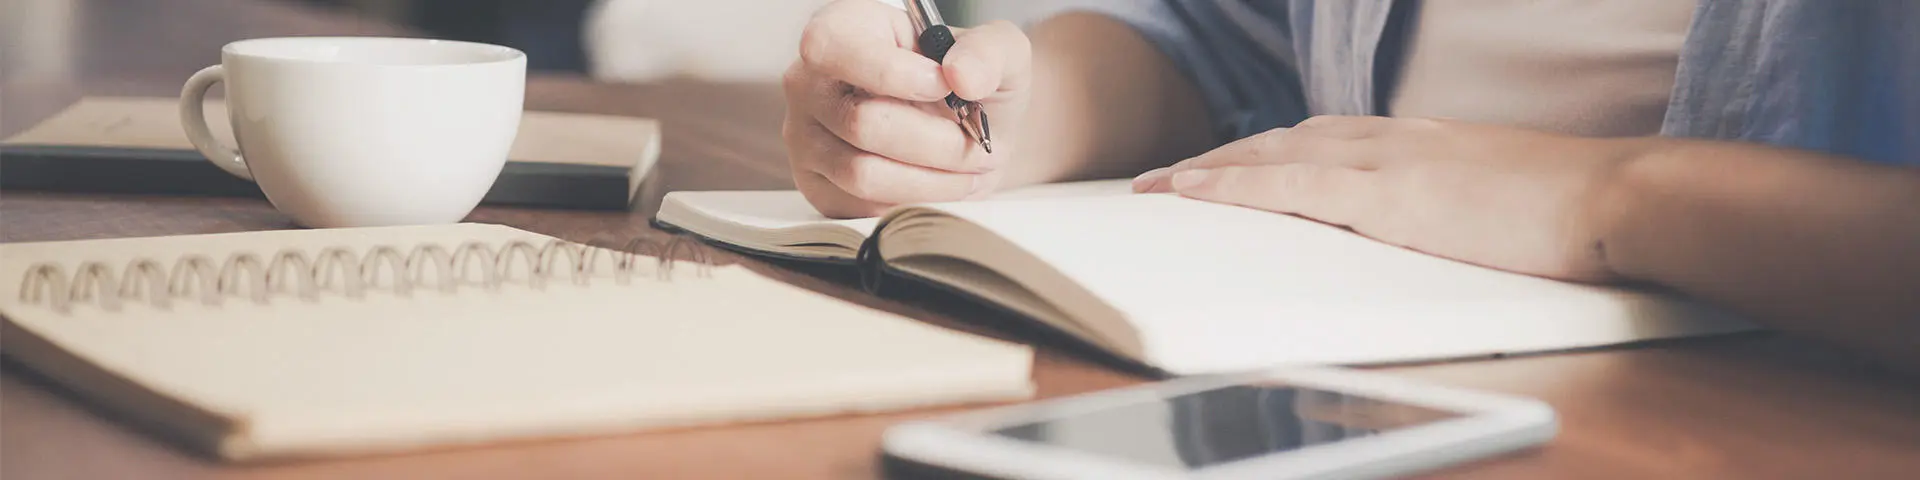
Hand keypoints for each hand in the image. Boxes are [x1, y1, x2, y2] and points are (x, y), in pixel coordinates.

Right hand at [783, 0, 1031, 217]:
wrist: (967, 130)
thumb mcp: (996, 51)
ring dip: (931, 179)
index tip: (945, 87)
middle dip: (936, 142)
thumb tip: (960, 76)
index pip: (833, 50)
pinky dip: (914, 203)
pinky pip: (862, 208)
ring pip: (863, 174)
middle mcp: (808, 81)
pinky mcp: (817, 187)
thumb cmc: (970, 83)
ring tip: (967, 168)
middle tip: (977, 145)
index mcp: (841, 30)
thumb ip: (988, 51)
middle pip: (862, 123)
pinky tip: (938, 185)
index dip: (893, 75)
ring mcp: (805, 137)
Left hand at [1133, 116, 1651, 281]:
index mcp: (1420, 142)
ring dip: (1210, 170)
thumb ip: (1453, 203)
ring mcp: (1389, 163)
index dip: (1268, 151)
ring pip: (1274, 154)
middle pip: (1285, 139)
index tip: (1228, 166)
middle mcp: (1394, 139)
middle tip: (1169, 177)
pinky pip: (1290, 185)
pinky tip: (1192, 191)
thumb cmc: (1573, 207)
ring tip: (1159, 187)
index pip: (1324, 138)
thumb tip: (1435, 225)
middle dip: (1223, 159)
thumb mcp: (1496, 197)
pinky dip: (1233, 185)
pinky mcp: (1390, 197)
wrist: (1617, 197)